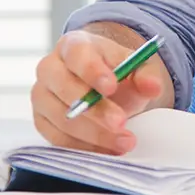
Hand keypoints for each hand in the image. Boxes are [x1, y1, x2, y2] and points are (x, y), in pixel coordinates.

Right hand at [31, 28, 165, 154]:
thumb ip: (145, 74)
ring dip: (94, 133)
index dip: (92, 71)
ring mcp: (41, 96)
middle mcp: (49, 68)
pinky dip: (85, 147)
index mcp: (72, 45)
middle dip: (94, 108)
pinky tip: (108, 149)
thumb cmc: (114, 72)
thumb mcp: (133, 67)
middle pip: (64, 86)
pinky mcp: (41, 121)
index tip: (112, 86)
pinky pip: (58, 138)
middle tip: (121, 122)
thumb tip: (153, 86)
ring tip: (125, 141)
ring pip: (61, 117)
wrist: (100, 86)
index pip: (76, 54)